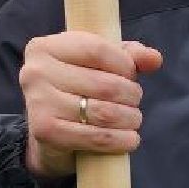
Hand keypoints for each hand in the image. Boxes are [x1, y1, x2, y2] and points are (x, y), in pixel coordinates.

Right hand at [17, 31, 161, 183]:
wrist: (49, 133)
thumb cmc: (78, 90)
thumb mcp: (100, 65)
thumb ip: (128, 56)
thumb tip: (154, 58)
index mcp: (45, 47)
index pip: (97, 50)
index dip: (125, 65)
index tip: (131, 75)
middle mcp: (35, 72)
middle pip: (105, 84)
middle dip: (131, 96)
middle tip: (133, 102)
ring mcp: (38, 102)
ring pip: (104, 112)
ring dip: (129, 119)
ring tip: (132, 119)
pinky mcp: (45, 131)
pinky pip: (96, 137)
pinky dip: (120, 140)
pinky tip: (129, 139)